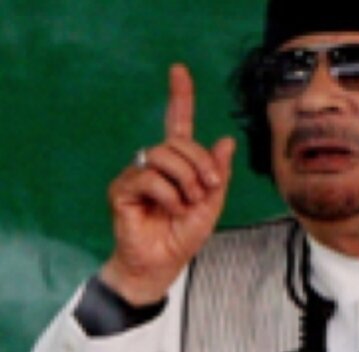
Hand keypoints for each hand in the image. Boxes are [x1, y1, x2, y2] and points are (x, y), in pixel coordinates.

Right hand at [100, 64, 234, 305]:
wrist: (163, 264)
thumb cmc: (183, 236)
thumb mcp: (212, 203)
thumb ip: (218, 173)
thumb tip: (226, 139)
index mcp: (179, 164)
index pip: (178, 123)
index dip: (180, 97)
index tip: (179, 70)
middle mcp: (155, 164)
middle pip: (178, 142)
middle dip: (201, 164)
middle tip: (208, 190)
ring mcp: (137, 174)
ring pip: (163, 155)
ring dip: (185, 180)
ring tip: (188, 203)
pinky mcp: (122, 189)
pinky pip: (149, 177)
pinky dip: (168, 194)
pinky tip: (170, 209)